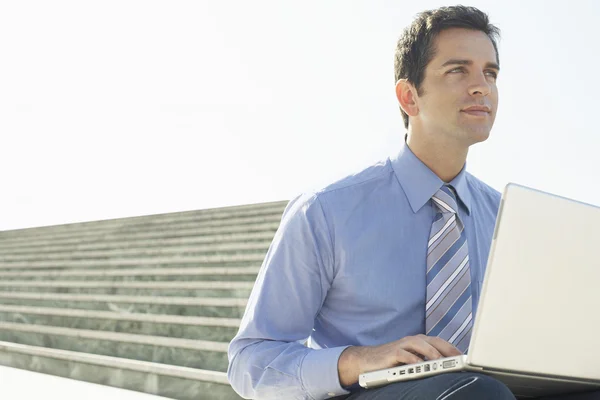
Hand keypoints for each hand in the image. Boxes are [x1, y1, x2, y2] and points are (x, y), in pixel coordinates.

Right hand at [337, 334, 461, 386]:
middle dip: (447, 349)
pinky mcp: (392, 352)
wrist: (368, 360)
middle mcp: (412, 340)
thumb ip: (426, 360)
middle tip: (458, 359)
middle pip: (433, 340)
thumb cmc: (393, 361)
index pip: (440, 342)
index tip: (464, 358)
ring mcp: (402, 345)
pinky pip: (404, 354)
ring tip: (441, 361)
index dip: (452, 349)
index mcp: (419, 341)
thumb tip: (446, 368)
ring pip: (420, 344)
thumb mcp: (412, 360)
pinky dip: (412, 359)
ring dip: (432, 352)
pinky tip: (419, 365)